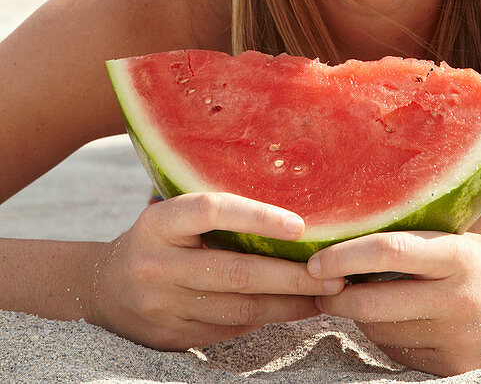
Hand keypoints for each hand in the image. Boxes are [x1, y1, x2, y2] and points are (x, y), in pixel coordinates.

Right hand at [88, 193, 344, 349]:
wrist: (103, 289)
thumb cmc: (158, 237)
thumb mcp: (171, 210)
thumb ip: (212, 204)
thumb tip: (285, 185)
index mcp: (158, 223)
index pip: (211, 211)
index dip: (257, 216)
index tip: (301, 225)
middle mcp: (157, 266)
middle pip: (236, 273)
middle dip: (292, 275)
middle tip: (335, 272)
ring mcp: (163, 307)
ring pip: (239, 310)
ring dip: (289, 303)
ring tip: (326, 293)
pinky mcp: (173, 338)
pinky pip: (230, 329)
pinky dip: (267, 319)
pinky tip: (294, 308)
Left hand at [308, 231, 480, 374]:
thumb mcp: (456, 240)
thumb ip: (411, 245)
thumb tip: (345, 247)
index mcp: (456, 257)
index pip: (388, 252)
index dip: (344, 256)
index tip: (315, 260)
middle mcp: (455, 301)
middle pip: (373, 304)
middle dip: (336, 297)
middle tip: (320, 285)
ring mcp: (455, 340)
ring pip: (379, 333)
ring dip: (359, 318)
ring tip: (360, 298)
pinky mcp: (454, 370)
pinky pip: (398, 355)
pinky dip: (384, 339)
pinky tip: (394, 321)